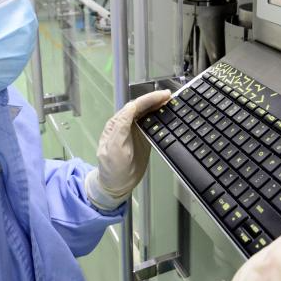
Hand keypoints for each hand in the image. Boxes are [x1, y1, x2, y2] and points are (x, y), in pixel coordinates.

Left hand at [85, 90, 170, 209]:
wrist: (117, 185)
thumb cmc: (111, 169)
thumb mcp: (113, 149)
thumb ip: (120, 127)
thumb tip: (130, 108)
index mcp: (117, 124)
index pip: (134, 107)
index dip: (148, 99)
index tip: (162, 96)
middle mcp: (125, 125)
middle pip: (141, 107)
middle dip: (154, 99)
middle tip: (169, 95)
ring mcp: (134, 131)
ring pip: (146, 113)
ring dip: (157, 106)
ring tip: (169, 101)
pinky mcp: (142, 138)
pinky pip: (150, 124)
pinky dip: (158, 117)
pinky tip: (165, 114)